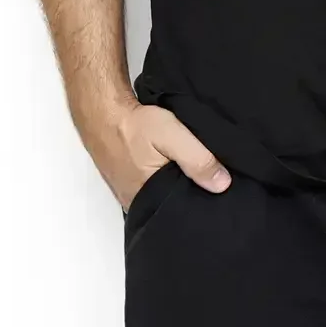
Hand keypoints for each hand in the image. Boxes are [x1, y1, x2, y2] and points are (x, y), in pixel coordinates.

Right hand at [95, 98, 231, 209]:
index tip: (219, 196)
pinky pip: (150, 191)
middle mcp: (137, 204)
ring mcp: (130, 195)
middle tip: (209, 185)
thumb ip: (197, 159)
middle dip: (189, 199)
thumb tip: (223, 184)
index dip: (201, 205)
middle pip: (171, 209)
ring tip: (192, 176)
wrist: (102, 112)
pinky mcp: (127, 184)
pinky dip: (161, 183)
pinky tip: (170, 170)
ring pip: (161, 200)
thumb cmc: (133, 125)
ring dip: (175, 190)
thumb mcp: (171, 136)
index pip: (182, 214)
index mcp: (149, 200)